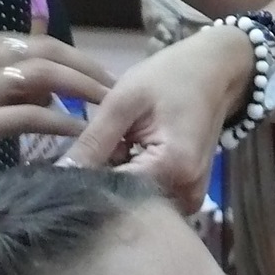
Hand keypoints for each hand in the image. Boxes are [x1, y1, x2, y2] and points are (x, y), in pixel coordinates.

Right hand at [0, 29, 111, 187]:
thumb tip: (36, 90)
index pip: (35, 41)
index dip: (72, 57)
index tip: (95, 73)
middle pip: (52, 53)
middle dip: (89, 69)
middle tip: (119, 88)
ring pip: (48, 80)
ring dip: (86, 92)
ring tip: (112, 109)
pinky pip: (31, 119)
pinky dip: (61, 124)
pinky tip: (81, 135)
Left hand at [59, 25, 252, 211]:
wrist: (215, 70)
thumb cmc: (170, 77)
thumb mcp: (125, 101)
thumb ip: (94, 141)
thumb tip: (60, 174)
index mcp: (173, 170)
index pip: (114, 193)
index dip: (84, 182)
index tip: (60, 169)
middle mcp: (187, 195)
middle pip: (127, 203)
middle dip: (99, 185)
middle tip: (80, 157)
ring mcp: (191, 198)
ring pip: (136, 203)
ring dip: (115, 184)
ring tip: (103, 155)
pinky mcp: (188, 194)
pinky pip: (150, 197)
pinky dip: (132, 182)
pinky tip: (121, 160)